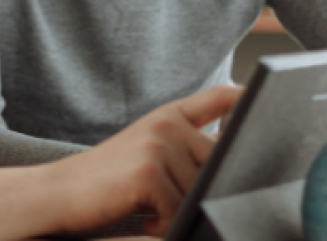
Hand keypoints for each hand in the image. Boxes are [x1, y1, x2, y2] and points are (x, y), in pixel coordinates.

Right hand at [47, 84, 241, 237]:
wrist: (56, 193)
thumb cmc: (105, 183)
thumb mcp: (147, 153)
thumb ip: (186, 149)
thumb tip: (235, 165)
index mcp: (169, 116)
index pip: (222, 99)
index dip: (249, 99)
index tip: (271, 103)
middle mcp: (167, 125)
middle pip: (220, 164)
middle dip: (206, 192)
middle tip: (167, 204)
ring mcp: (158, 146)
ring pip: (201, 193)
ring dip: (180, 215)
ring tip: (148, 212)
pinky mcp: (148, 173)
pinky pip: (180, 211)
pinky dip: (163, 226)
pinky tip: (142, 220)